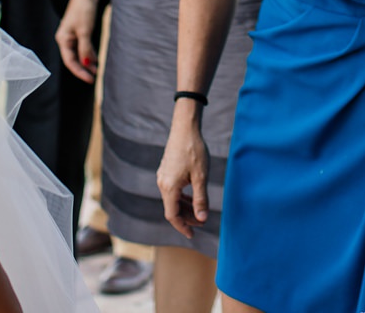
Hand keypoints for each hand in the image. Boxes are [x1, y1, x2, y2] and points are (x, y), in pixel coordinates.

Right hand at [54, 0, 98, 83]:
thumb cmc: (83, 10)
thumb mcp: (85, 31)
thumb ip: (85, 48)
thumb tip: (86, 64)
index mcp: (63, 40)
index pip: (70, 61)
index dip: (80, 72)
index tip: (90, 79)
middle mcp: (66, 39)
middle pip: (74, 59)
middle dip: (84, 68)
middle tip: (94, 77)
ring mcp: (72, 35)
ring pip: (79, 53)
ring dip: (88, 61)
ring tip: (97, 70)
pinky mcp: (80, 31)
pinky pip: (83, 46)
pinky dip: (89, 53)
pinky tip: (95, 59)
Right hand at [156, 114, 209, 238]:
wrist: (185, 128)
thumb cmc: (194, 151)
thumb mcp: (201, 176)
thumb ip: (201, 199)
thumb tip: (202, 219)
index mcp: (169, 187)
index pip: (172, 215)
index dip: (182, 227)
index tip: (192, 235)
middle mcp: (162, 183)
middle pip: (172, 208)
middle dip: (187, 218)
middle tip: (202, 222)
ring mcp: (163, 176)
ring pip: (173, 198)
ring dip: (185, 207)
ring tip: (200, 212)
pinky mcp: (166, 170)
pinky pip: (173, 190)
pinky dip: (182, 197)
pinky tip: (193, 197)